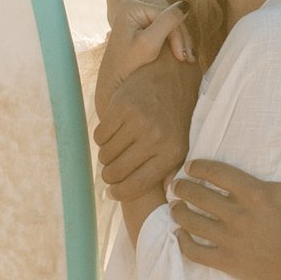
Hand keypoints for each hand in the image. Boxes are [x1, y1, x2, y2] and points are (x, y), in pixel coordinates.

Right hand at [95, 48, 196, 197]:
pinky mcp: (122, 106)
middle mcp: (155, 138)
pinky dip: (101, 138)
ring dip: (105, 155)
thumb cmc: (174, 116)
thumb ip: (169, 174)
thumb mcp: (180, 146)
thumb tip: (164, 205)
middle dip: (109, 175)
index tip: (111, 193)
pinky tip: (112, 132)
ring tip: (114, 148)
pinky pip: (99, 135)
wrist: (172, 74)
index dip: (118, 193)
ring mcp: (138, 121)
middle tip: (109, 170)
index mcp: (171, 153)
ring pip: (105, 154)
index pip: (135, 185)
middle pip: (116, 171)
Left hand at [117, 0, 193, 70]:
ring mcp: (137, 15)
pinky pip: (164, 26)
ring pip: (168, 21)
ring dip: (179, 39)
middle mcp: (133, 6)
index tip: (182, 57)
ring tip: (186, 58)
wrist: (112, 85)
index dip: (178, 34)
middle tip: (188, 58)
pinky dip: (172, 39)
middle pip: (168, 15)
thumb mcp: (149, 44)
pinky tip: (180, 53)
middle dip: (180, 37)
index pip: (166, 13)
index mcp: (131, 7)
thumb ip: (168, 22)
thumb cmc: (127, 67)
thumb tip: (186, 4)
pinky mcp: (141, 25)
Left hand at [167, 118, 280, 279]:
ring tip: (175, 207)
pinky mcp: (228, 262)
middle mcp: (239, 215)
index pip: (215, 173)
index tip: (190, 166)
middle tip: (176, 185)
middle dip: (182, 187)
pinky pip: (195, 252)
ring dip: (179, 212)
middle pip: (198, 196)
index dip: (198, 167)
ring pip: (192, 223)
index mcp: (254, 193)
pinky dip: (184, 242)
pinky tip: (181, 235)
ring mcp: (231, 240)